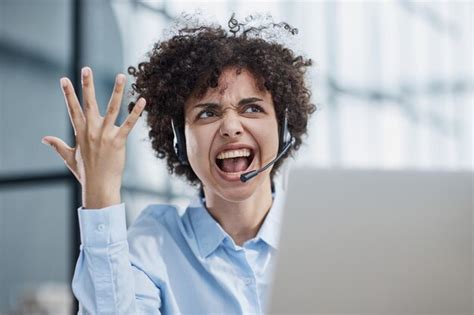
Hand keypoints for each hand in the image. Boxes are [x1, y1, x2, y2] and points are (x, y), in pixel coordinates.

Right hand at [42, 67, 145, 208]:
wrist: (99, 187)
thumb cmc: (85, 173)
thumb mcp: (69, 157)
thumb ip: (57, 145)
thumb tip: (44, 138)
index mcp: (80, 132)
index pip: (72, 109)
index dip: (68, 94)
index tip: (64, 79)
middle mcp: (91, 130)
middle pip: (88, 103)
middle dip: (86, 85)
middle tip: (86, 69)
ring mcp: (105, 135)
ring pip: (112, 108)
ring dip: (117, 91)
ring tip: (122, 75)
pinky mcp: (119, 141)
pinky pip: (128, 124)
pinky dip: (136, 112)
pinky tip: (142, 100)